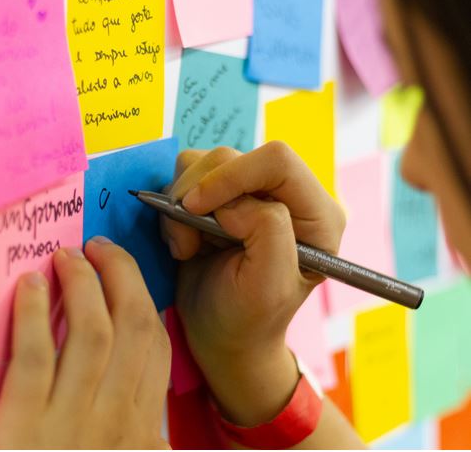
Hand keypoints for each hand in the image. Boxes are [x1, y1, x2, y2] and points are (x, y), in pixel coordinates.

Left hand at [0, 237, 170, 448]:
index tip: (124, 272)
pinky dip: (32, 317)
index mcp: (140, 426)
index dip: (143, 299)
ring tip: (68, 257)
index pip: (155, 345)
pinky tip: (29, 286)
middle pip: (131, 329)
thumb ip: (141, 429)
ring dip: (82, 287)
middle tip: (99, 248)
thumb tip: (145, 386)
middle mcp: (116, 417)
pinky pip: (35, 360)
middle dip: (120, 278)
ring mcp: (70, 422)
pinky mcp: (22, 429)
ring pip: (91, 335)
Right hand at [162, 142, 345, 427]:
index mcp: (317, 214)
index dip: (231, 176)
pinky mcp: (222, 196)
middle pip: (233, 157)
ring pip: (205, 162)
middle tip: (187, 241)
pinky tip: (185, 240)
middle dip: (199, 195)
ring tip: (187, 246)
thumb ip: (266, 231)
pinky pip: (187, 175)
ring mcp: (252, 193)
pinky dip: (174, 206)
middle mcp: (287, 195)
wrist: (222, 334)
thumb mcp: (268, 286)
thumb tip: (234, 203)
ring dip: (182, 202)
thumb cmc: (248, 319)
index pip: (277, 161)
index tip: (195, 208)